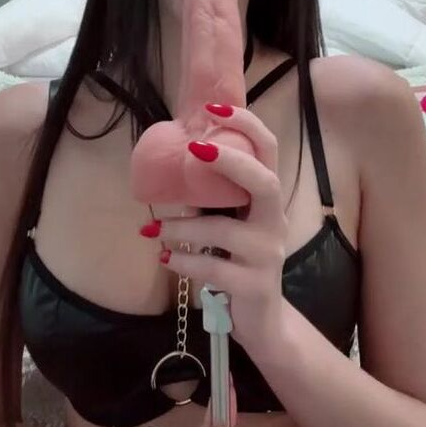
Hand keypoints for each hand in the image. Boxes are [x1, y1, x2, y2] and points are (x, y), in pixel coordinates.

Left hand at [152, 103, 289, 352]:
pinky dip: (182, 261)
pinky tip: (165, 258)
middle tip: (193, 149)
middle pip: (264, 183)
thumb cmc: (236, 260)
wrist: (260, 320)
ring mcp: (267, 255)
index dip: (246, 125)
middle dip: (230, 162)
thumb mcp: (228, 222)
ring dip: (180, 227)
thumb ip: (210, 194)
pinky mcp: (254, 286)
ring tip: (152, 230)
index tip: (213, 106)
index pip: (269, 152)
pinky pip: (212, 269)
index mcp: (265, 200)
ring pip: (221, 232)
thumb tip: (169, 157)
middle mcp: (273, 222)